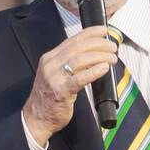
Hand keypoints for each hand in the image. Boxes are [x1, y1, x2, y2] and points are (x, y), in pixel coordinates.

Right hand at [22, 25, 117, 144]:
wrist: (36, 118)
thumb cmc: (50, 97)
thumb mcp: (56, 74)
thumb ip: (70, 64)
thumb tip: (94, 55)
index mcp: (50, 58)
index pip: (72, 40)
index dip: (90, 33)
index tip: (104, 31)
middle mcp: (51, 65)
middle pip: (78, 47)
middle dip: (99, 44)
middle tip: (113, 46)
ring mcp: (54, 78)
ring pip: (80, 59)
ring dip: (100, 56)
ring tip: (112, 58)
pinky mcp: (61, 92)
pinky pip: (79, 78)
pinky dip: (94, 71)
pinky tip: (104, 68)